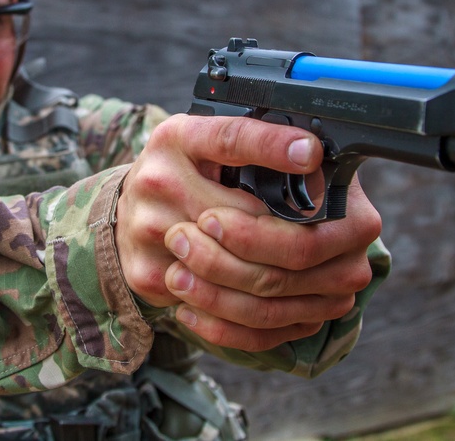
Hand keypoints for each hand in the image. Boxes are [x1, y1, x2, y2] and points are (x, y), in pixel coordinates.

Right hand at [115, 114, 380, 351]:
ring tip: (316, 278)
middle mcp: (158, 180)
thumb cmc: (184, 174)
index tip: (313, 152)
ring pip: (239, 273)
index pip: (229, 138)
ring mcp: (149, 230)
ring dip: (290, 283)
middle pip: (244, 222)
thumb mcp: (209, 144)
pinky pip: (216, 309)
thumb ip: (253, 148)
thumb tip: (318, 162)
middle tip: (330, 245)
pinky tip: (289, 307)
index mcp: (178, 138)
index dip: (272, 146)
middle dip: (297, 240)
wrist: (125, 212)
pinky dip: (260, 316)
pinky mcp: (148, 273)